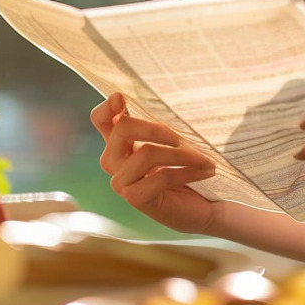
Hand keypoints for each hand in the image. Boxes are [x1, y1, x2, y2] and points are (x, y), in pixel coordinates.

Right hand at [90, 92, 218, 233]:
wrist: (205, 204)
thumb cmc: (187, 168)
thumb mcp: (173, 141)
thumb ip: (155, 125)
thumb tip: (131, 102)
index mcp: (120, 143)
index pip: (100, 119)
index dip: (107, 107)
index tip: (122, 99)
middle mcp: (114, 162)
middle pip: (122, 128)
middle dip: (156, 128)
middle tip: (182, 138)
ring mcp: (121, 182)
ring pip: (147, 153)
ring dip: (183, 155)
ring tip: (204, 160)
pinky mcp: (135, 198)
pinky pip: (161, 176)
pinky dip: (188, 172)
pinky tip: (205, 172)